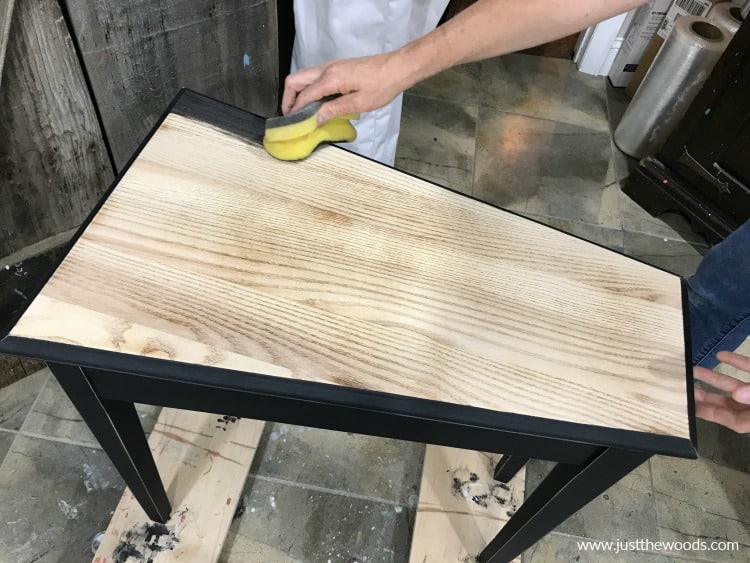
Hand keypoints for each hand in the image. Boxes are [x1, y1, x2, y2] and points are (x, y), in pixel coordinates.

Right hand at [281, 53, 408, 123]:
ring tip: (300, 112)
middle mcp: (327, 69)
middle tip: (290, 116)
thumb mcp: (358, 103)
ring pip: (303, 76)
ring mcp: (331, 66)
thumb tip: (315, 119)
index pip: (304, 95)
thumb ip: (334, 110)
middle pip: (295, 80)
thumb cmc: (382, 86)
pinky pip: (314, 77)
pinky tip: (315, 103)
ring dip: (297, 93)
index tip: (292, 124)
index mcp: (331, 78)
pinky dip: (308, 89)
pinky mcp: (337, 67)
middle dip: (288, 98)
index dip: (295, 111)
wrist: (397, 68)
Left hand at [694, 351, 749, 432]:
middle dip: (708, 396)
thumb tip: (737, 393)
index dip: (711, 414)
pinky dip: (737, 362)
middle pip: (731, 404)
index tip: (690, 407)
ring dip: (717, 377)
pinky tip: (721, 355)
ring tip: (695, 370)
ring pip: (737, 385)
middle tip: (686, 388)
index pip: (734, 421)